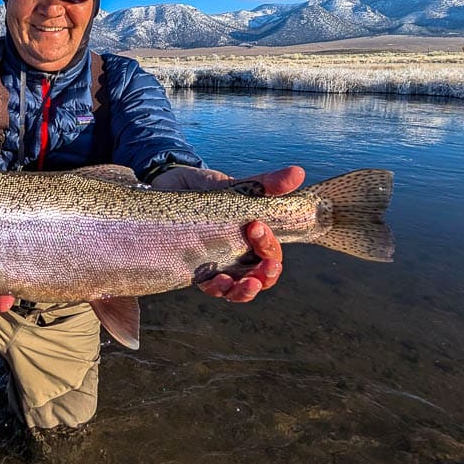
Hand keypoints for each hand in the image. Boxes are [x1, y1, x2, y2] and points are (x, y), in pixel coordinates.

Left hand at [152, 164, 305, 302]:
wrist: (165, 184)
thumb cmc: (204, 187)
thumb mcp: (233, 184)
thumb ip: (264, 183)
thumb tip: (298, 173)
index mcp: (251, 236)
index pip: (271, 251)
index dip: (270, 245)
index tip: (256, 225)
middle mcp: (237, 254)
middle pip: (261, 275)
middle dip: (267, 273)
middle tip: (266, 265)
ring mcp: (217, 264)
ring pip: (238, 288)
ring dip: (245, 290)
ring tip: (246, 284)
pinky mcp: (194, 269)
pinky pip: (211, 288)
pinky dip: (218, 289)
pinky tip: (218, 281)